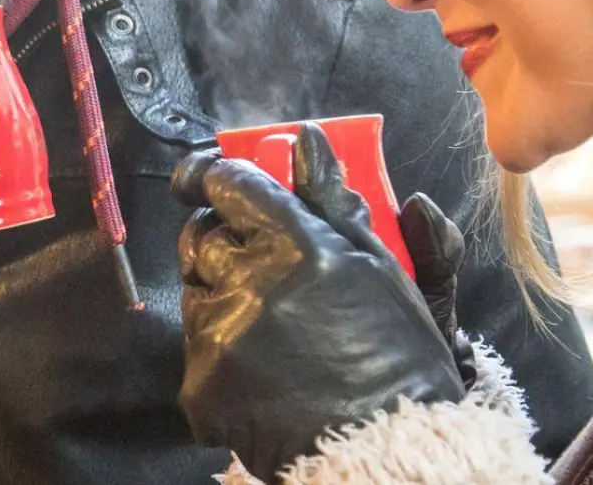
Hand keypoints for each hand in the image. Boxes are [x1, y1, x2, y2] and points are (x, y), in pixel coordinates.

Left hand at [173, 125, 462, 481]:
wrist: (383, 450)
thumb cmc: (398, 359)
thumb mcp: (384, 270)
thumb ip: (339, 200)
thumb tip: (307, 141)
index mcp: (297, 246)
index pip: (230, 184)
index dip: (215, 174)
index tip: (214, 175)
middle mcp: (248, 283)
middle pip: (200, 233)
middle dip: (218, 235)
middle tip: (246, 250)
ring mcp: (219, 336)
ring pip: (193, 287)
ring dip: (219, 290)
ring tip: (267, 319)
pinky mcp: (200, 383)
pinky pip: (194, 346)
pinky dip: (219, 347)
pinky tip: (261, 365)